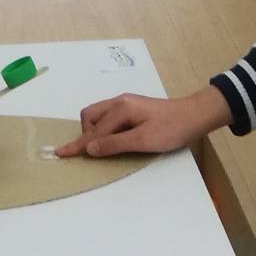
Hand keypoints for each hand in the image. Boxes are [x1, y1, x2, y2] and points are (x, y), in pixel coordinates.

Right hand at [55, 88, 228, 158]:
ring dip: (97, 132)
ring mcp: (126, 104)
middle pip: (90, 116)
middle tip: (100, 152)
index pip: (94, 131)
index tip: (61, 154)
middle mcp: (120, 102)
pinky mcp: (133, 109)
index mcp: (121, 108)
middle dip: (88, 134)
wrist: (194, 116)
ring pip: (99, 116)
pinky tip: (116, 139)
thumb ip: (115, 144)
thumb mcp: (143, 140)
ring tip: (109, 147)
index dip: (79, 145)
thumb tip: (89, 149)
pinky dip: (106, 129)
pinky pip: (109, 118)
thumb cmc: (171, 129)